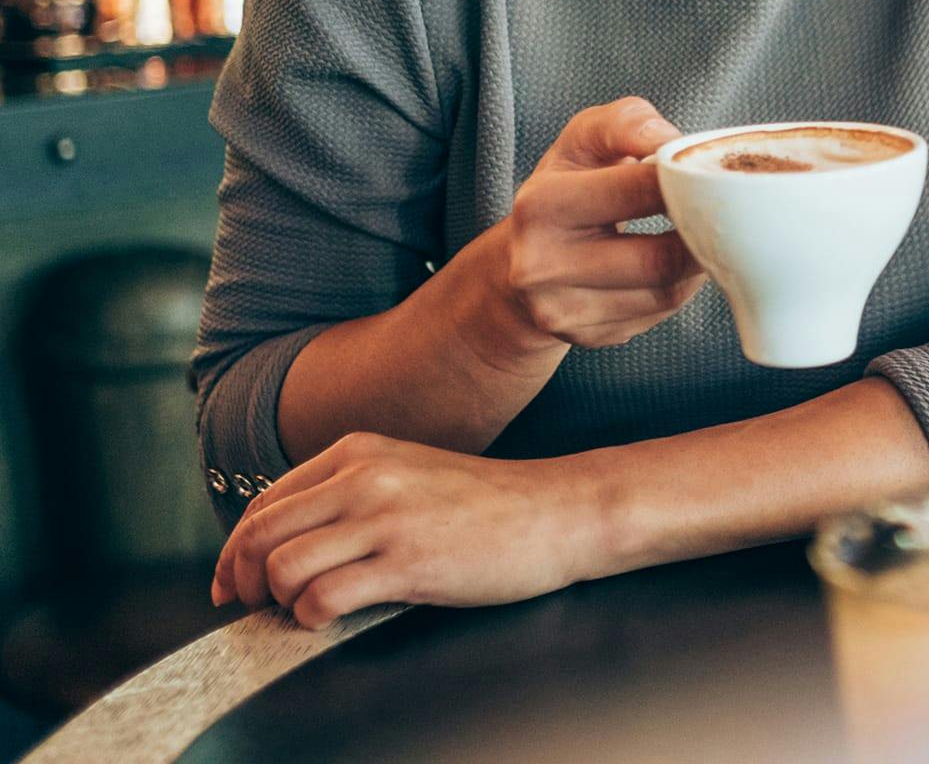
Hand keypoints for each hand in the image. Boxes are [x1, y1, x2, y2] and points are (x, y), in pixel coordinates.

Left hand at [211, 432, 602, 627]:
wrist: (553, 511)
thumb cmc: (484, 502)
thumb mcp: (407, 473)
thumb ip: (349, 492)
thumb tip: (284, 543)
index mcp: (358, 451)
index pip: (265, 502)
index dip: (235, 551)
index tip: (233, 584)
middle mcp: (363, 477)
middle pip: (259, 535)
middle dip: (243, 581)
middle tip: (256, 607)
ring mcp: (384, 518)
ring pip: (281, 569)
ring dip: (280, 602)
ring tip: (305, 611)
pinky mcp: (406, 562)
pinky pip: (322, 598)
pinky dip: (312, 619)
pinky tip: (334, 618)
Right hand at [492, 96, 705, 349]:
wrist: (521, 261)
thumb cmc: (566, 186)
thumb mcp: (584, 139)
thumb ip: (629, 124)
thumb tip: (676, 143)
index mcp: (541, 205)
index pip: (640, 191)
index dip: (688, 180)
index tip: (711, 173)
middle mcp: (542, 265)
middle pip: (660, 259)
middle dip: (705, 234)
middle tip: (728, 213)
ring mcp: (563, 311)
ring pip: (666, 294)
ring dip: (698, 265)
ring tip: (705, 235)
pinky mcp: (587, 338)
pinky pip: (658, 315)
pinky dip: (679, 288)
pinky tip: (675, 264)